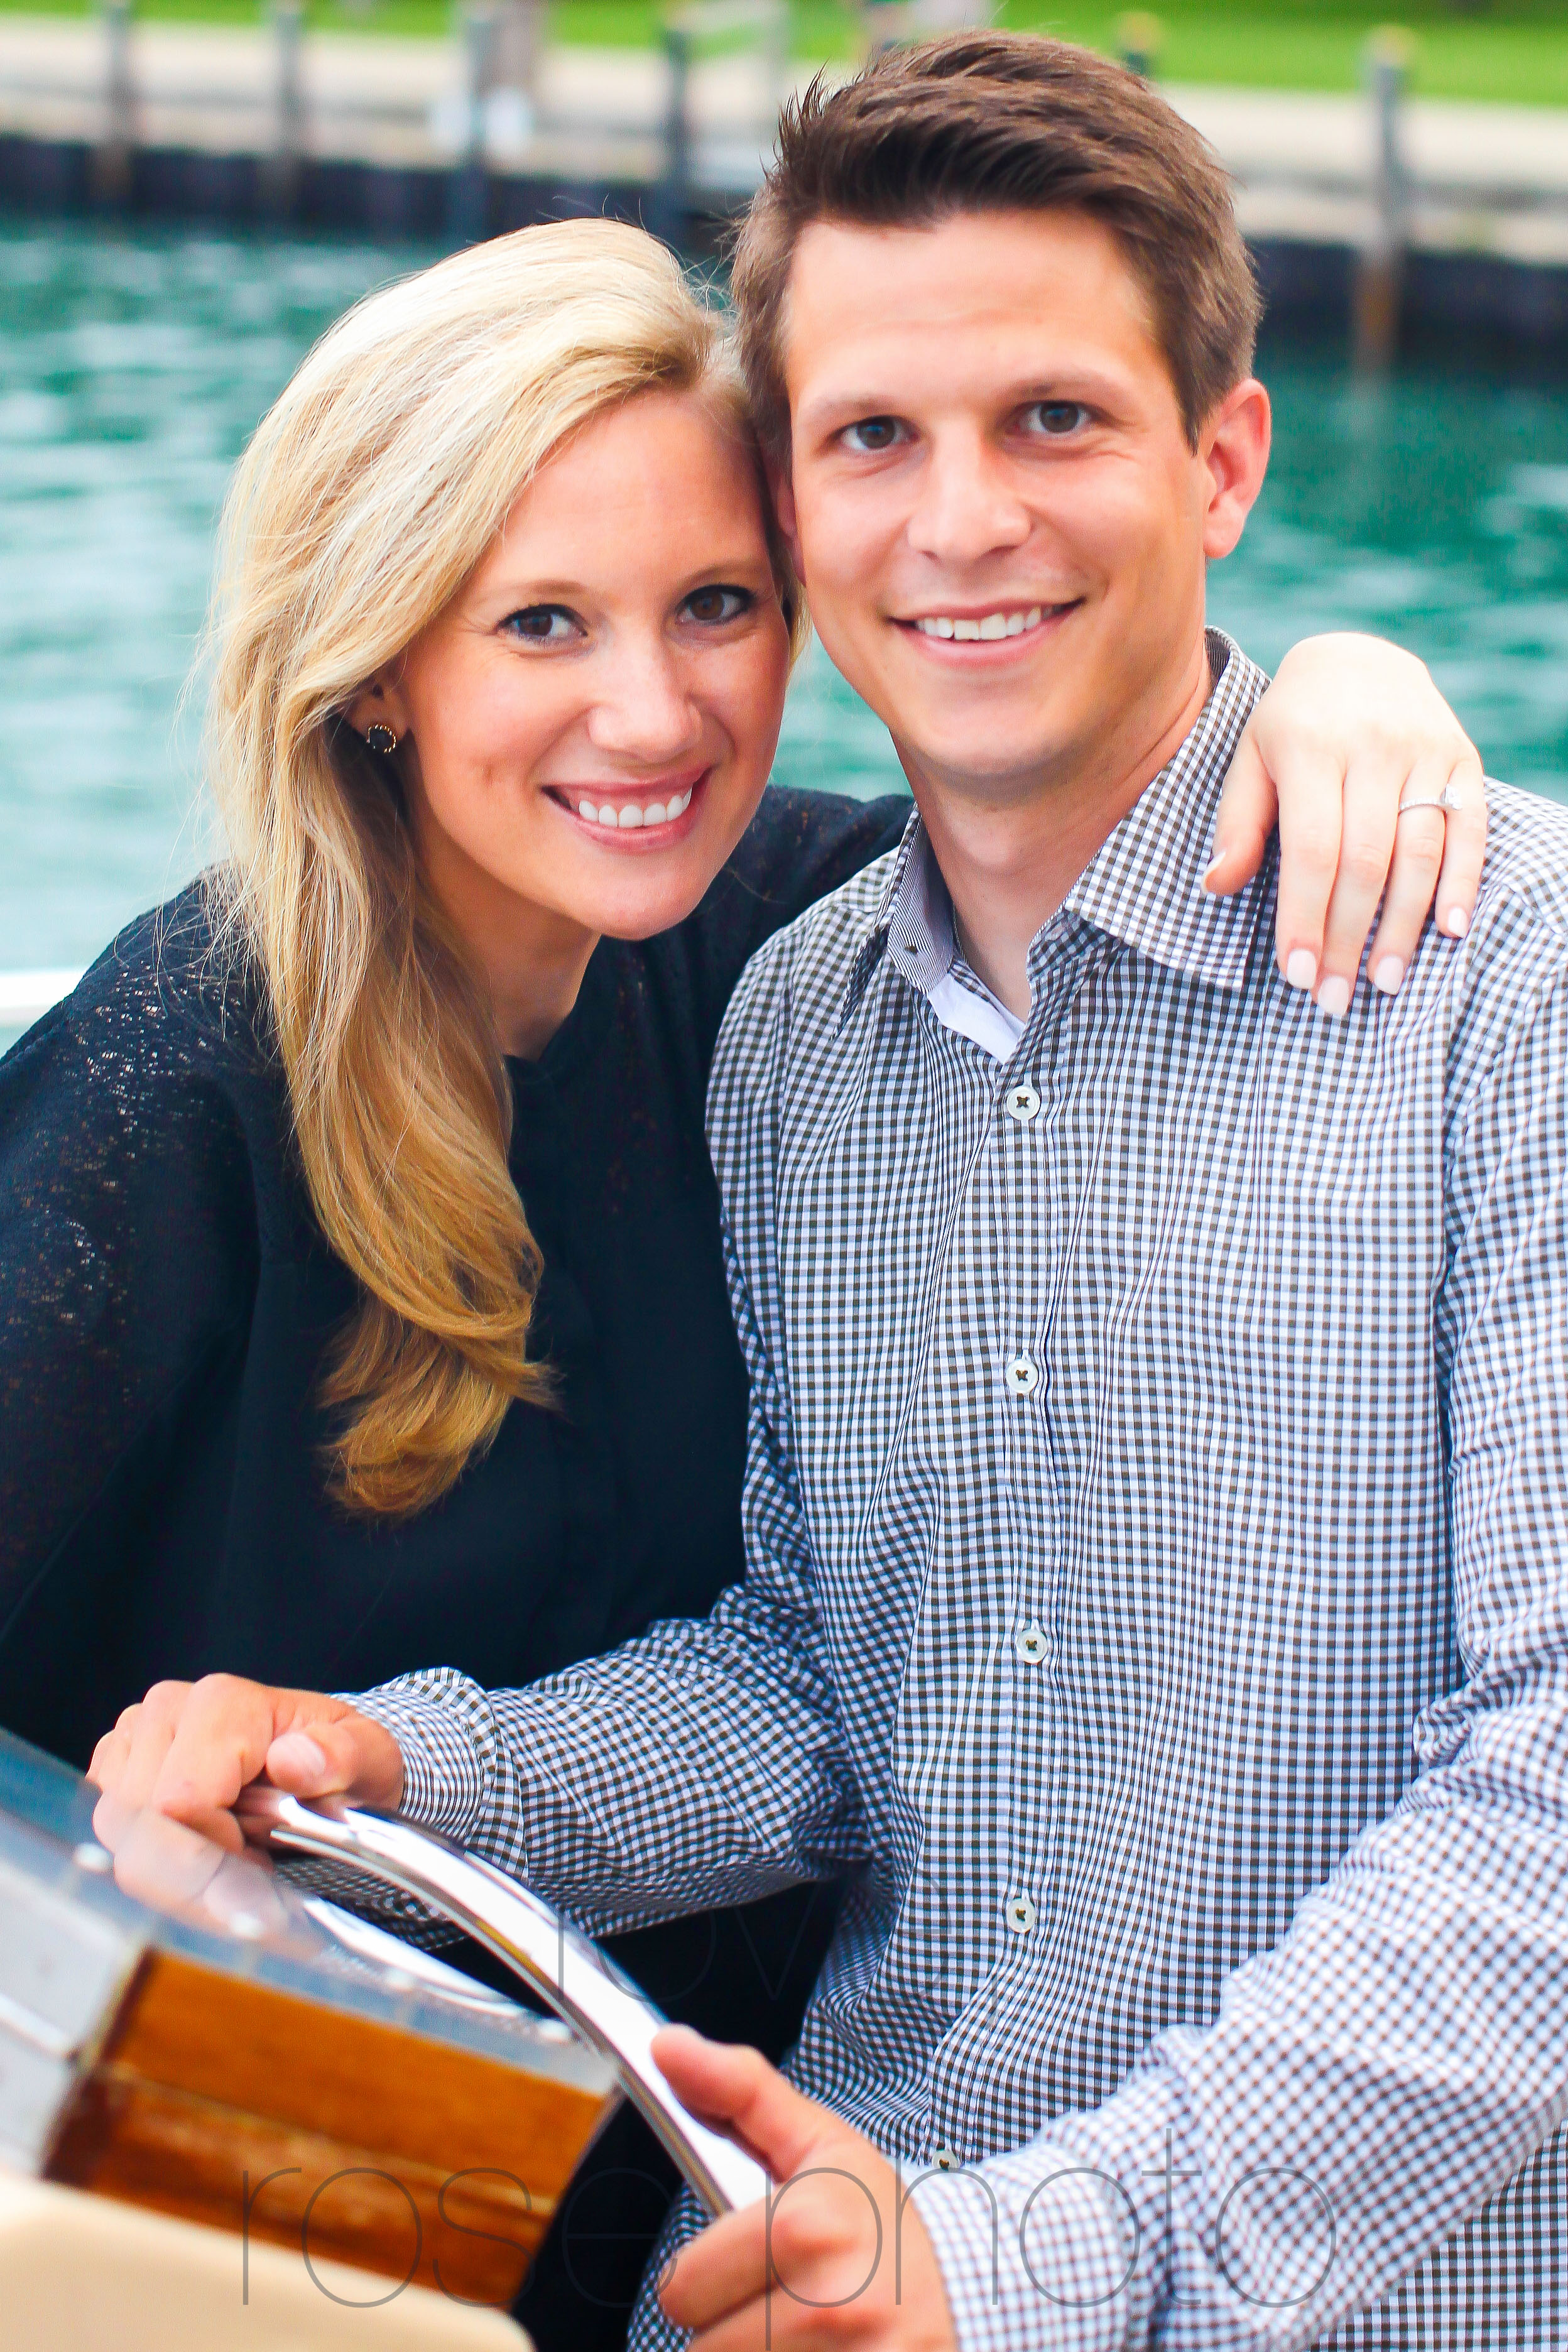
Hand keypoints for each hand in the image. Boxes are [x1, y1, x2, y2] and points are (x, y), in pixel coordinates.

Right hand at [87, 1674, 404, 1852]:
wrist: (324, 1755)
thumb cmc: (341, 1759)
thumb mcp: (368, 1757)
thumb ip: (341, 1758)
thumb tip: (293, 1760)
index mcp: (222, 1703)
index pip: (179, 1803)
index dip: (214, 1853)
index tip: (257, 1864)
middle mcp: (167, 1711)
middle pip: (141, 1825)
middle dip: (193, 1869)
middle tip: (249, 1865)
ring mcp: (135, 1738)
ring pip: (119, 1836)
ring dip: (174, 1865)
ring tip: (231, 1847)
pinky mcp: (117, 1769)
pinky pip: (112, 1834)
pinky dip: (155, 1857)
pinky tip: (201, 1844)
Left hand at [654, 2025, 957, 2351]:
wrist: (977, 2287)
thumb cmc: (884, 2221)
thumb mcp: (818, 2143)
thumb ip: (737, 2091)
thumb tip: (669, 2047)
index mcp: (808, 2228)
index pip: (680, 2289)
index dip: (705, 2278)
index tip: (752, 2265)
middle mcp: (832, 2308)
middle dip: (731, 2332)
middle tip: (784, 2305)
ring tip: (807, 2338)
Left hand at [1207, 633, 1484, 1013]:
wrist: (1358, 659)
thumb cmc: (1291, 727)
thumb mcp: (1250, 760)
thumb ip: (1238, 823)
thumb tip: (1216, 886)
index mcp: (1309, 745)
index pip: (1312, 848)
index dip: (1305, 916)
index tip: (1296, 974)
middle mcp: (1372, 744)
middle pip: (1365, 859)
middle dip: (1348, 936)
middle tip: (1335, 997)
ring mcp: (1424, 749)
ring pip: (1419, 851)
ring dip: (1403, 925)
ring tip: (1384, 980)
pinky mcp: (1463, 757)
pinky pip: (1470, 828)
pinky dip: (1463, 883)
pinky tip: (1449, 932)